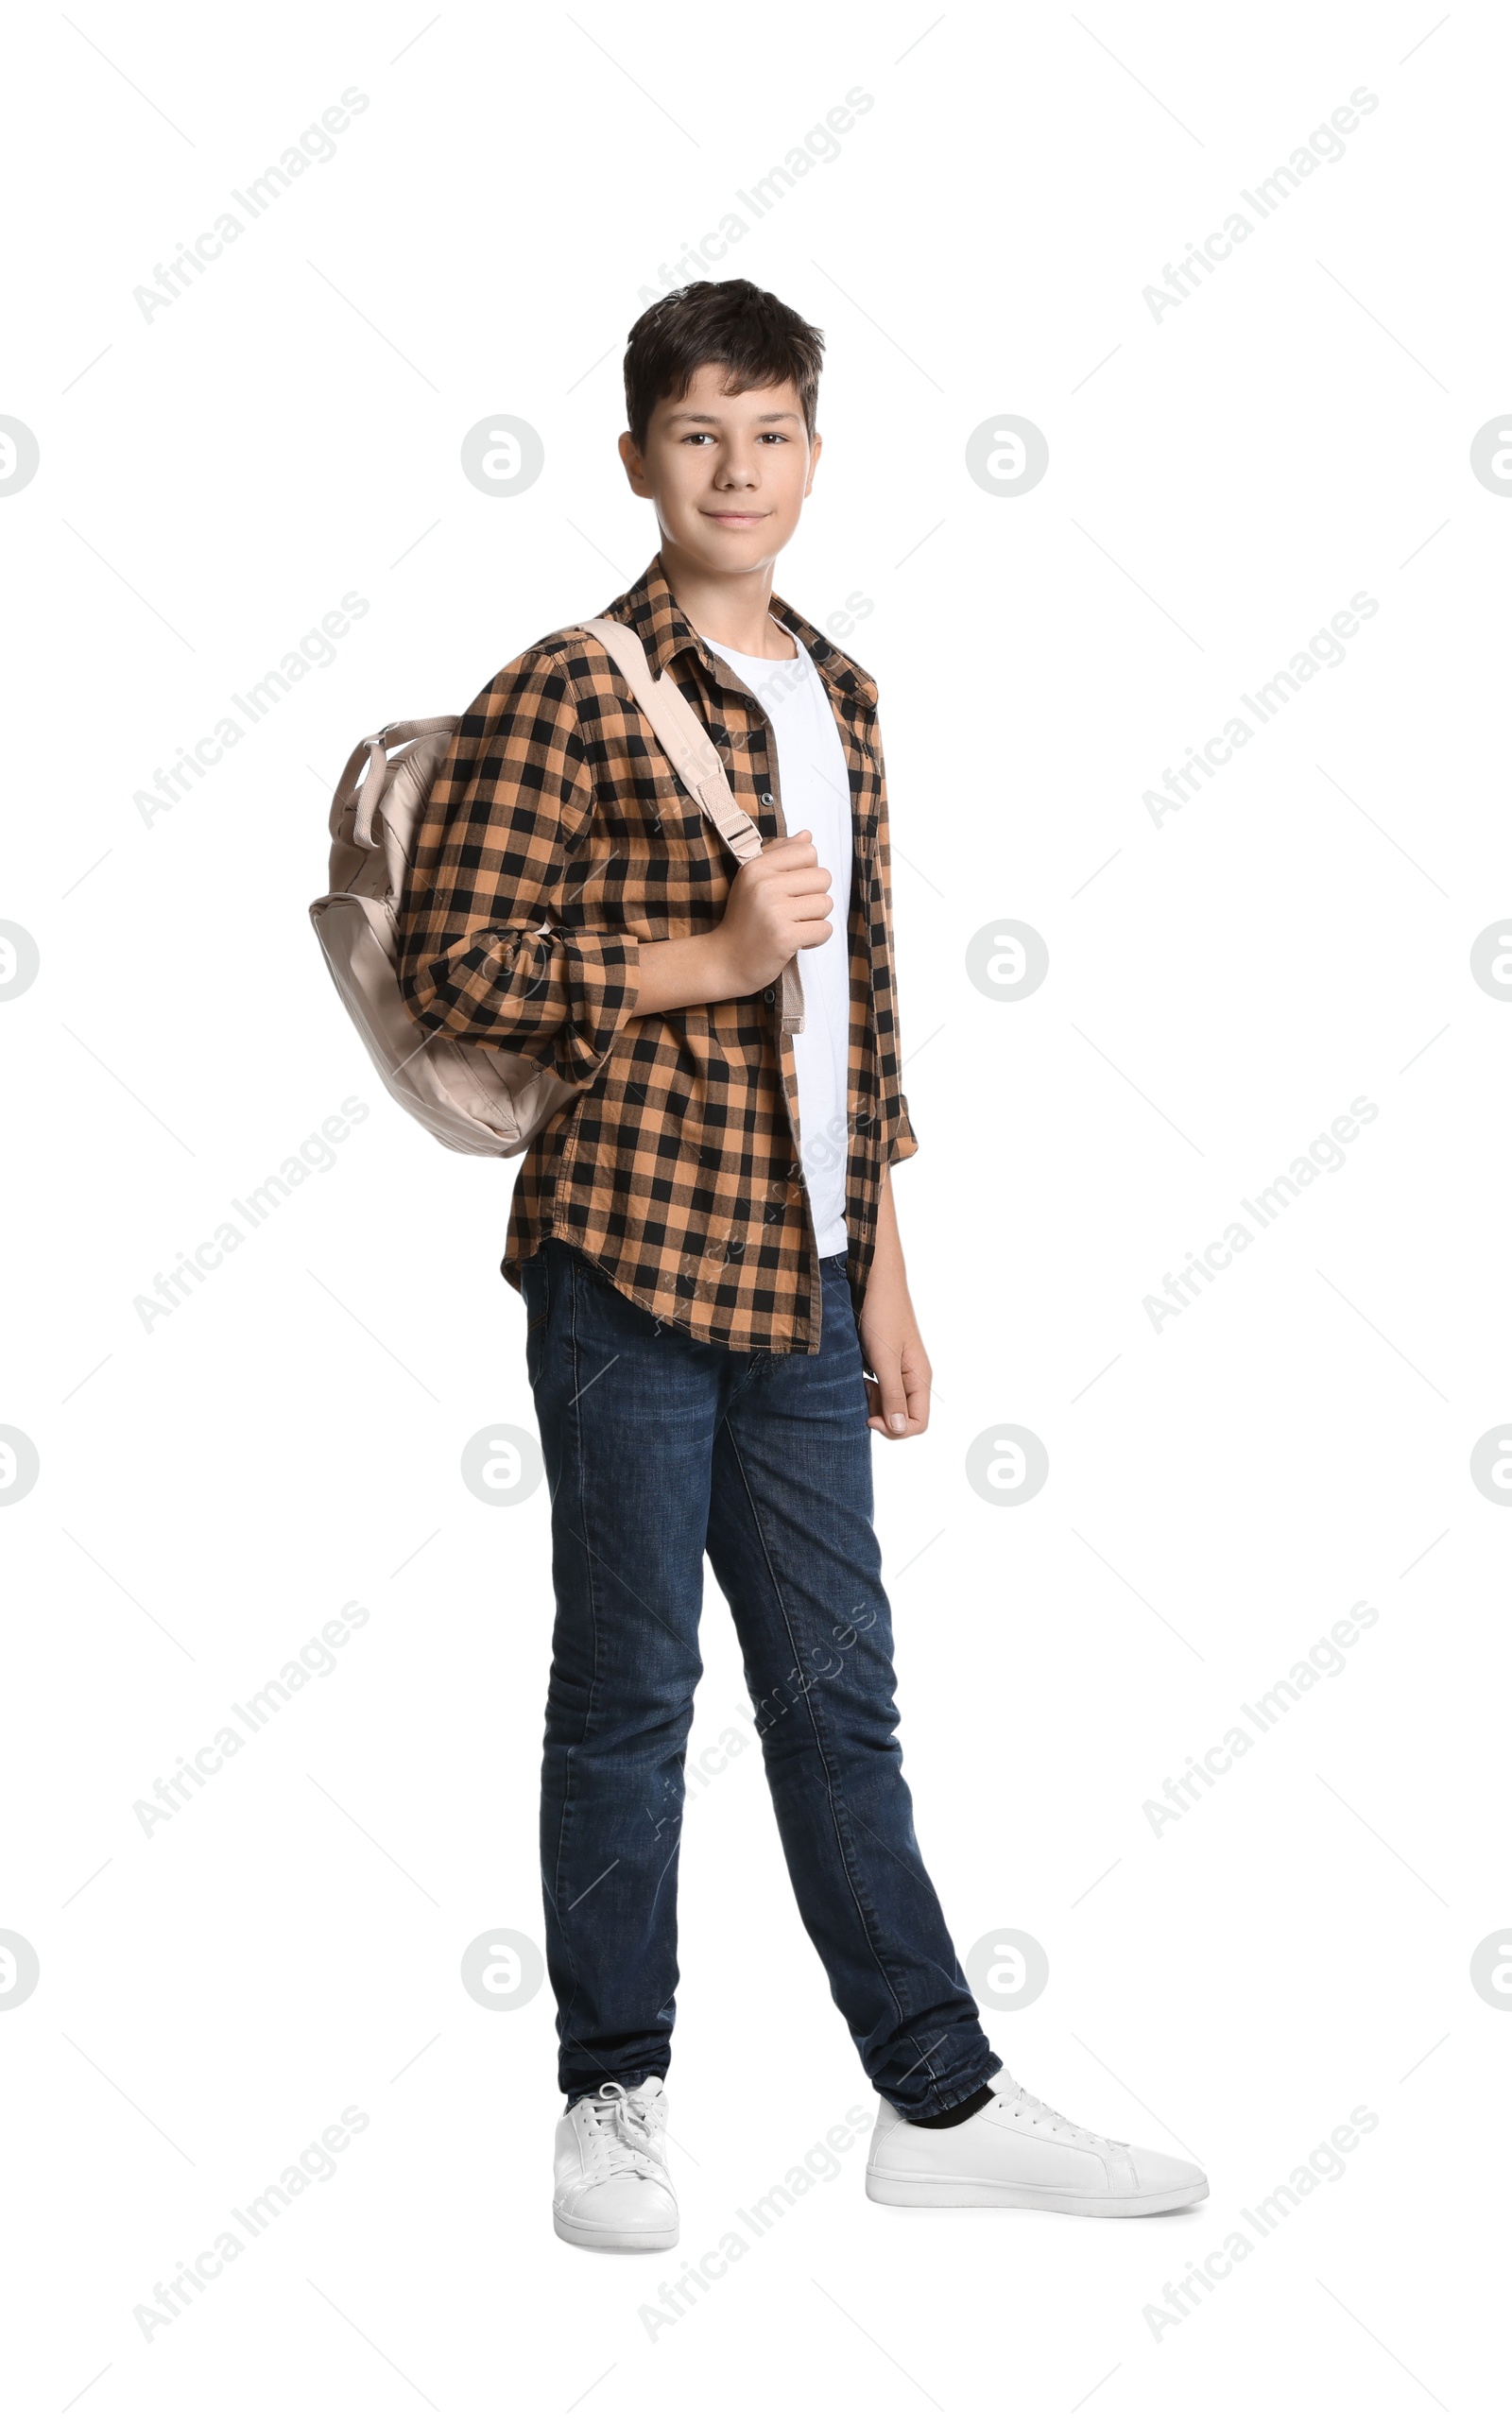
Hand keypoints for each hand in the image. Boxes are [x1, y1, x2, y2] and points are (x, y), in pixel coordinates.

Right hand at [713, 832, 831, 993]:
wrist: (725, 961)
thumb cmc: (744, 920)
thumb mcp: (753, 880)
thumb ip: (780, 854)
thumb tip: (807, 835)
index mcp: (757, 867)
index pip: (808, 851)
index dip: (807, 872)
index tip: (791, 890)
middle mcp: (764, 884)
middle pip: (823, 877)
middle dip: (815, 896)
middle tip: (794, 911)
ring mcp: (774, 911)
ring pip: (826, 904)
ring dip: (815, 919)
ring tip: (793, 926)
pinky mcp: (784, 937)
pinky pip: (824, 929)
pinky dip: (815, 939)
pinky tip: (796, 942)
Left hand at [860, 1273, 931, 1438]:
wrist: (875, 1280)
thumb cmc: (883, 1314)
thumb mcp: (885, 1358)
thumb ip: (893, 1394)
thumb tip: (898, 1429)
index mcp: (920, 1378)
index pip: (917, 1423)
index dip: (895, 1429)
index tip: (869, 1416)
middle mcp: (913, 1377)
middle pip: (902, 1417)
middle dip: (881, 1416)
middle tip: (861, 1394)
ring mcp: (900, 1369)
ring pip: (890, 1404)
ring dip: (873, 1402)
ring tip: (857, 1383)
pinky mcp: (886, 1361)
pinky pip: (881, 1388)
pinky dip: (868, 1389)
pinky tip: (856, 1376)